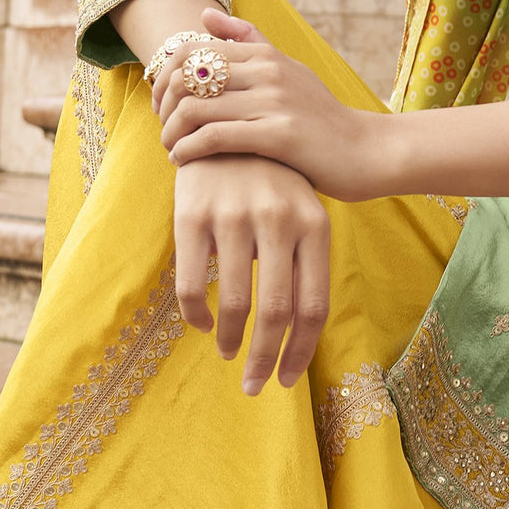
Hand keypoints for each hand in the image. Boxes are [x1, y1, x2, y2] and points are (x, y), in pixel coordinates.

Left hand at [157, 10, 390, 201]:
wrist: (366, 150)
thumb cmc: (320, 116)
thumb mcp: (288, 69)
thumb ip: (248, 40)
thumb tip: (206, 15)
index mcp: (265, 54)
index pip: (191, 51)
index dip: (164, 76)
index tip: (162, 103)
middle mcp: (268, 71)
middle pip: (187, 78)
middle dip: (163, 106)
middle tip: (163, 128)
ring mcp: (274, 102)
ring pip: (196, 109)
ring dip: (171, 133)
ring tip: (172, 148)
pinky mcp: (279, 135)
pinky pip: (215, 137)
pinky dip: (189, 150)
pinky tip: (184, 161)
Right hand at [174, 154, 329, 394]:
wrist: (223, 122)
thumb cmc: (270, 182)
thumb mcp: (300, 213)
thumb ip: (303, 264)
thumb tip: (297, 335)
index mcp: (315, 225)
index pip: (314, 305)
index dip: (300, 351)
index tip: (287, 380)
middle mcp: (278, 219)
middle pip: (277, 311)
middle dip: (266, 359)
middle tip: (255, 386)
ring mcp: (235, 215)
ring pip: (236, 303)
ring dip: (231, 340)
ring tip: (228, 352)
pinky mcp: (194, 213)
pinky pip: (194, 283)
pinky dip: (197, 315)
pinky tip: (201, 324)